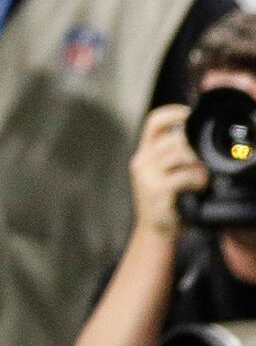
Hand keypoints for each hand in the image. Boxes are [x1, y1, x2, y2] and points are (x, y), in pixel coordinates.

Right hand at [133, 104, 207, 237]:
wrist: (154, 232)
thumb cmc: (165, 203)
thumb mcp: (163, 175)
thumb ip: (173, 157)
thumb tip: (194, 142)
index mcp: (143, 154)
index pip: (153, 122)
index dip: (173, 112)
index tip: (190, 113)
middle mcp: (142, 161)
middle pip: (171, 138)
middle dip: (193, 145)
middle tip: (204, 157)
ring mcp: (147, 175)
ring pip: (179, 154)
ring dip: (198, 163)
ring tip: (204, 175)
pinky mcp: (157, 189)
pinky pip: (183, 176)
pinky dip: (197, 179)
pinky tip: (199, 187)